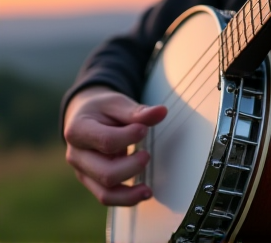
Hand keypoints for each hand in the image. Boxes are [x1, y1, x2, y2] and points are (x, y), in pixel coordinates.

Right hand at [64, 86, 166, 205]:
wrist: (85, 116)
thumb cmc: (101, 109)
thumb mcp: (116, 104)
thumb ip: (137, 112)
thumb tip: (162, 112)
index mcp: (78, 130)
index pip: (107, 141)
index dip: (130, 137)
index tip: (144, 129)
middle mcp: (76, 154)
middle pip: (106, 173)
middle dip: (133, 167)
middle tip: (146, 154)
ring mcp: (82, 170)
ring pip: (105, 192)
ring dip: (131, 192)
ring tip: (148, 186)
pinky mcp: (91, 180)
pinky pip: (107, 197)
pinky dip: (126, 199)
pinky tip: (143, 192)